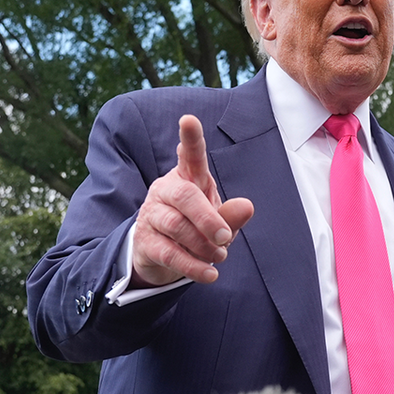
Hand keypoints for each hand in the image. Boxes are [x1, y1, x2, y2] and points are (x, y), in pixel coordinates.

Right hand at [131, 115, 253, 286]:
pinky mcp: (145, 242)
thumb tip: (247, 206)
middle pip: (185, 196)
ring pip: (177, 226)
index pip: (189, 156)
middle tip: (226, 238)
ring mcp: (152, 215)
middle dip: (208, 218)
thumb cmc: (196, 228)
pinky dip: (193, 266)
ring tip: (220, 256)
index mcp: (187, 179)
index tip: (188, 119)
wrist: (161, 255)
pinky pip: (170, 253)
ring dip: (204, 246)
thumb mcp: (219, 221)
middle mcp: (166, 191)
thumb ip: (231, 215)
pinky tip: (209, 274)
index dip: (190, 138)